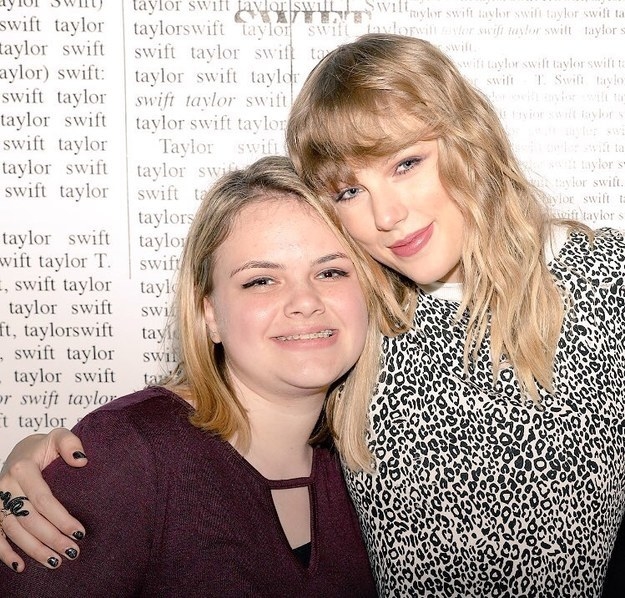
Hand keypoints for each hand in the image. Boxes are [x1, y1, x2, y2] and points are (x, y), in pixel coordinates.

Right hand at [0, 429, 86, 571]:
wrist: (21, 451)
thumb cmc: (44, 447)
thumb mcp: (58, 437)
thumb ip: (70, 443)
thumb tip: (81, 461)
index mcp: (23, 468)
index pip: (44, 499)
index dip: (61, 518)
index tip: (80, 532)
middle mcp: (6, 486)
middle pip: (30, 519)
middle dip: (52, 538)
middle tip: (73, 551)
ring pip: (14, 531)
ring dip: (34, 550)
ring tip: (56, 561)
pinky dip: (5, 554)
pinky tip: (20, 566)